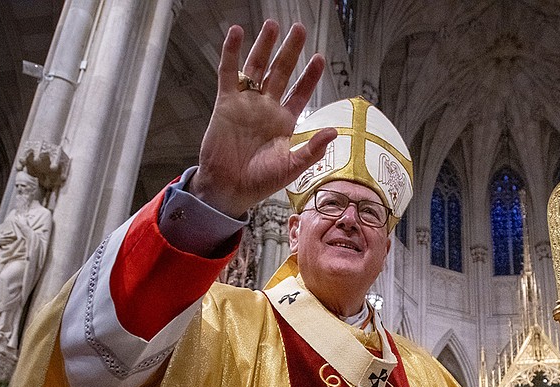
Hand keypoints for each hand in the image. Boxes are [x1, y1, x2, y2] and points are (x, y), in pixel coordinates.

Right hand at [190, 21, 337, 217]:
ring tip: (272, 25)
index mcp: (284, 122)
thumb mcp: (290, 167)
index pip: (300, 92)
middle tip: (299, 29)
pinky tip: (237, 33)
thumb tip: (333, 132)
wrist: (228, 189)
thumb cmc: (259, 182)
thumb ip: (312, 150)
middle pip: (280, 72)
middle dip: (290, 51)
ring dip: (264, 46)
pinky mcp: (225, 102)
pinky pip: (228, 72)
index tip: (319, 58)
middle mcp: (266, 108)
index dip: (309, 76)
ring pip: (257, 67)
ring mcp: (246, 103)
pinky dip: (232, 52)